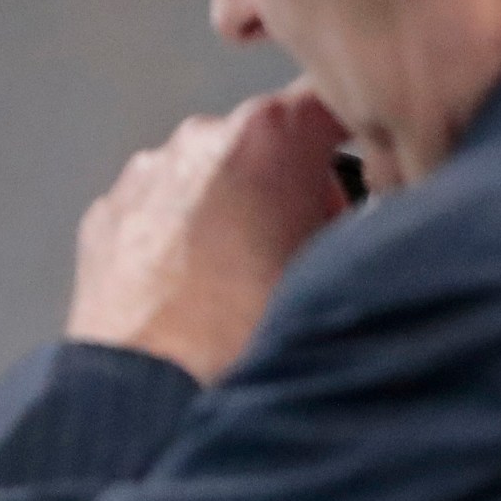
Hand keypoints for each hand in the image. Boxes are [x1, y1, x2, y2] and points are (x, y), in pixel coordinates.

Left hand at [67, 84, 351, 382]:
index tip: (375, 170)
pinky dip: (184, 236)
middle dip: (295, 185)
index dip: (363, 138)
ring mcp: (148, 172)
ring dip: (237, 210)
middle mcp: (204, 136)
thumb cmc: (247, 338)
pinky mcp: (108, 213)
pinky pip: (164, 208)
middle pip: (274, 141)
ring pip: (215, 174)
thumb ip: (373, 224)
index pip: (335, 102)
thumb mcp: (341, 271)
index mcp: (270, 135)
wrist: (151, 398)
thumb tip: (391, 220)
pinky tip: (199, 292)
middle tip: (309, 250)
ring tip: (246, 282)